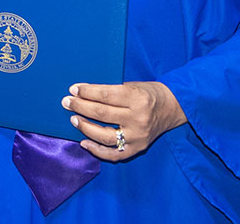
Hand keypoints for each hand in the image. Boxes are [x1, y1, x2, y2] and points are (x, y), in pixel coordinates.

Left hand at [62, 81, 186, 161]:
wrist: (173, 107)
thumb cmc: (149, 93)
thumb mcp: (133, 85)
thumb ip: (112, 91)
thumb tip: (83, 93)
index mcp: (137, 98)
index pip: (105, 96)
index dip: (86, 92)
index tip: (73, 89)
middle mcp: (138, 118)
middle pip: (102, 114)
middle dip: (80, 107)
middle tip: (66, 102)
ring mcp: (138, 136)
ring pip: (104, 136)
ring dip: (85, 128)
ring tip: (74, 119)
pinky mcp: (138, 148)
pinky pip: (114, 154)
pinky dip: (97, 150)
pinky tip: (84, 142)